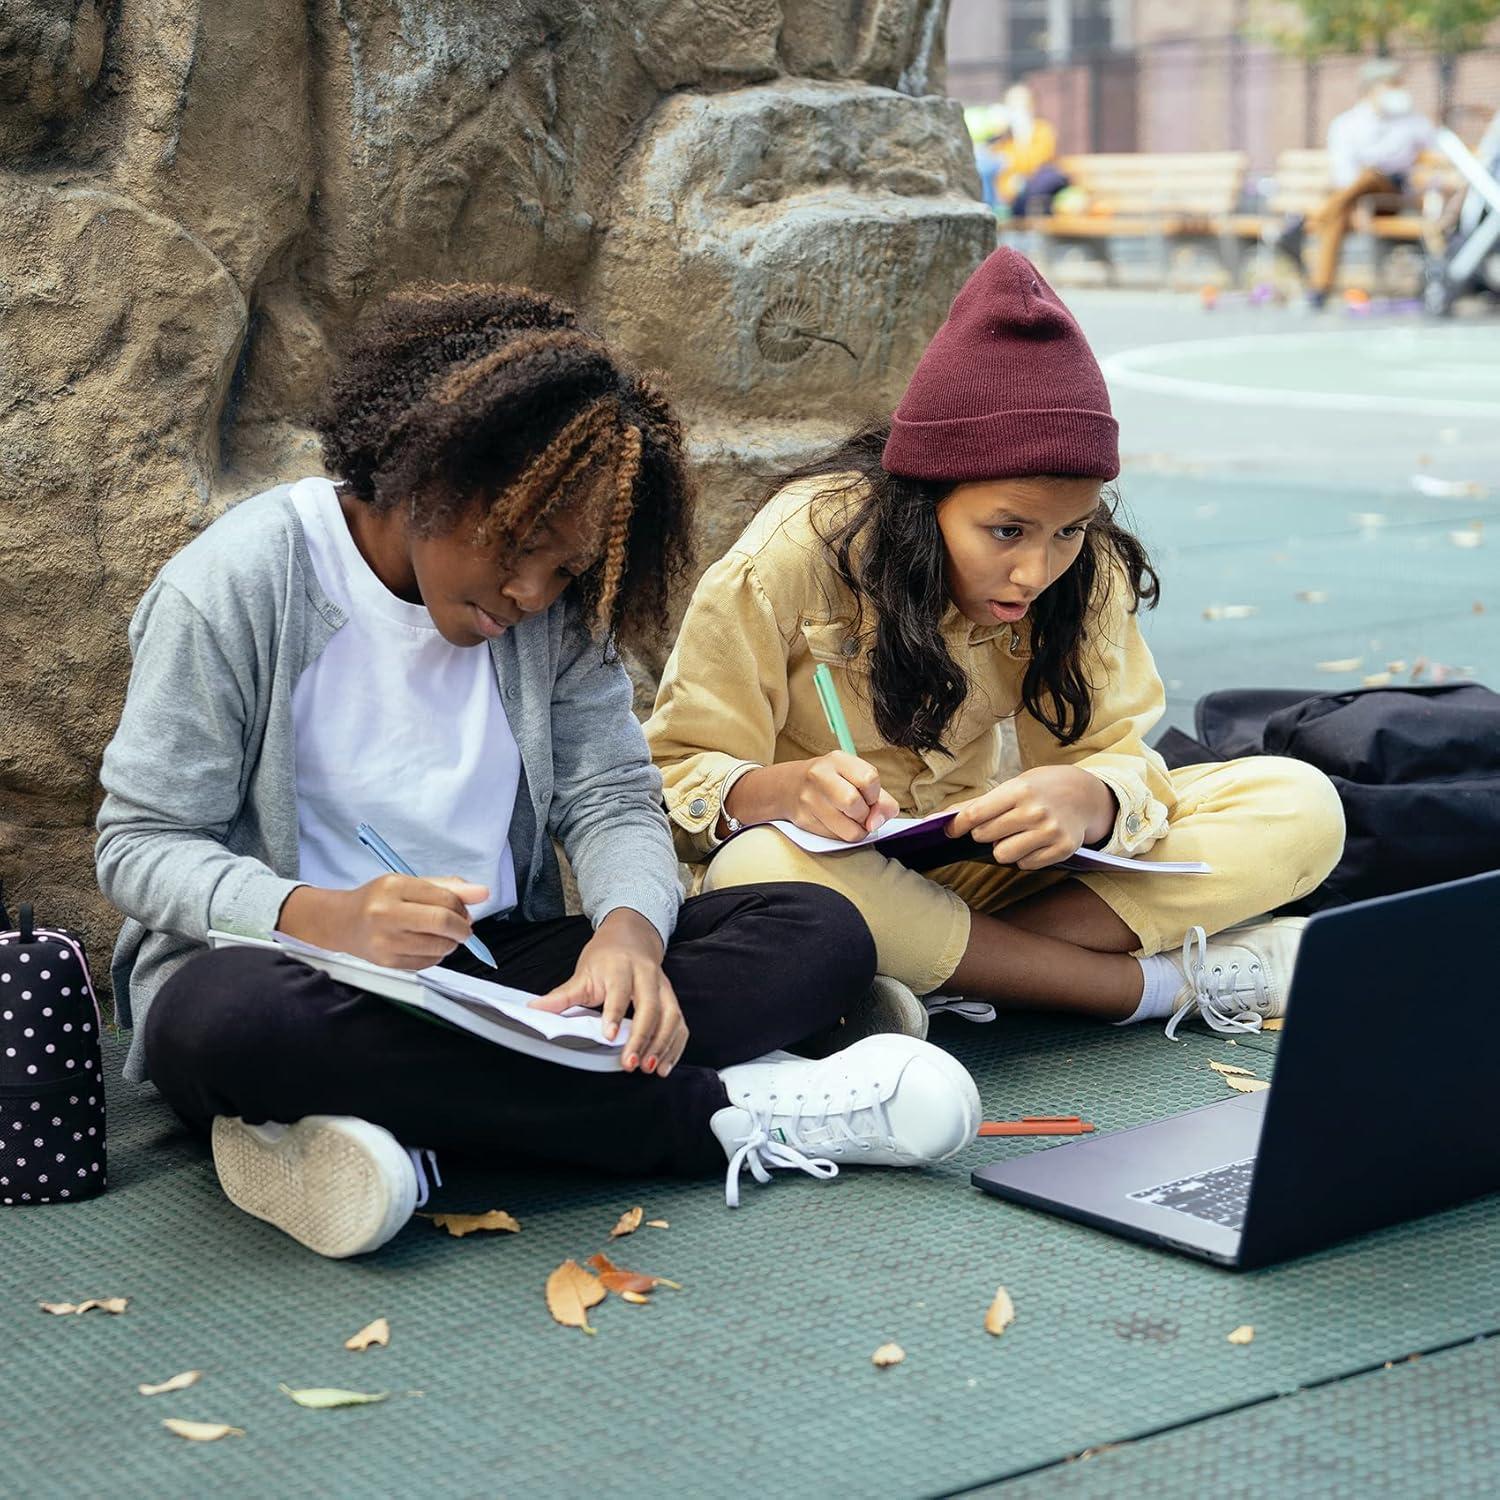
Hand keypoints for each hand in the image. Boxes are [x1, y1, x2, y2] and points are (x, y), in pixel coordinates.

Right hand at [279, 875, 488, 968]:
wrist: (341, 923)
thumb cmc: (378, 900)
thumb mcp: (409, 883)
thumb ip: (447, 887)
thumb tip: (483, 893)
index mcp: (394, 887)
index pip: (444, 898)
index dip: (463, 906)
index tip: (464, 909)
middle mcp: (387, 914)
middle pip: (443, 923)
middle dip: (462, 927)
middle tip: (462, 927)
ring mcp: (386, 941)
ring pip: (439, 946)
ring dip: (451, 942)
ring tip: (443, 934)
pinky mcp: (388, 962)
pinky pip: (429, 962)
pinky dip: (437, 955)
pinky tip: (427, 945)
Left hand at [529, 909, 687, 1077]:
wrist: (631, 937)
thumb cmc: (605, 957)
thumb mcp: (582, 973)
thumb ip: (562, 995)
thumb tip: (536, 1009)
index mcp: (621, 967)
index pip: (619, 991)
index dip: (614, 1013)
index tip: (609, 1035)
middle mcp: (647, 976)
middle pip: (651, 1006)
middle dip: (642, 1037)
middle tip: (630, 1063)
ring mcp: (664, 987)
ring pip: (671, 1016)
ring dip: (662, 1045)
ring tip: (649, 1068)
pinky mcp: (673, 1000)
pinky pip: (680, 1024)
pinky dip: (675, 1046)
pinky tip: (664, 1065)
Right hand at [780, 752, 898, 841]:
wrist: (788, 787)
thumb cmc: (832, 782)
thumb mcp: (855, 777)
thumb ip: (880, 798)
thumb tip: (880, 820)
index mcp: (838, 760)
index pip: (869, 779)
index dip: (876, 795)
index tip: (870, 798)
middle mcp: (820, 776)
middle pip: (854, 803)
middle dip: (865, 815)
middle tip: (861, 813)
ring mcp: (809, 799)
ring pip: (849, 829)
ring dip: (857, 830)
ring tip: (851, 821)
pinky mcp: (804, 820)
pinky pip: (836, 839)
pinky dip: (843, 835)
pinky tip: (837, 824)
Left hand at [945, 767, 1116, 869]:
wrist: (1084, 794)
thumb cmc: (1039, 790)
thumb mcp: (1011, 787)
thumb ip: (975, 805)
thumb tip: (934, 821)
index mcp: (1019, 790)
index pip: (976, 813)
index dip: (957, 825)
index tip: (949, 830)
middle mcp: (1036, 810)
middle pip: (985, 837)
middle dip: (985, 834)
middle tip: (999, 826)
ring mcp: (1051, 831)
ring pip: (1003, 855)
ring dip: (1003, 848)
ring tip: (1017, 835)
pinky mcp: (1063, 849)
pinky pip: (1025, 865)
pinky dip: (1024, 857)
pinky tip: (1034, 842)